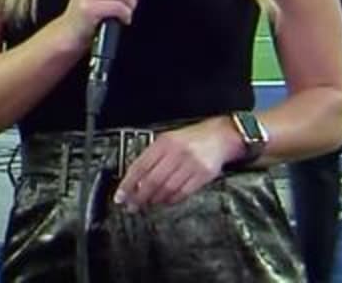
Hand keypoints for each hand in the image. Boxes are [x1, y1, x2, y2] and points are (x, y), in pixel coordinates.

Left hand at [113, 117, 240, 211]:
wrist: (220, 136)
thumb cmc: (192, 139)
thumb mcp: (169, 139)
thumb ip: (153, 157)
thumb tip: (135, 180)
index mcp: (165, 142)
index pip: (140, 166)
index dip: (128, 184)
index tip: (120, 196)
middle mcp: (177, 152)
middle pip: (153, 181)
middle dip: (139, 197)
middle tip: (132, 206)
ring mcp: (191, 164)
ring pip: (167, 189)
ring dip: (155, 199)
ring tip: (149, 203)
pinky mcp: (203, 175)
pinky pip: (183, 193)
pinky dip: (171, 199)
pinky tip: (166, 200)